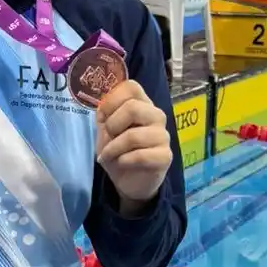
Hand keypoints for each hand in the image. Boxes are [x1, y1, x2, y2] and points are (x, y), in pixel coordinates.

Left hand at [95, 80, 171, 213]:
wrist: (128, 180)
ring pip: (134, 136)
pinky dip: (123, 161)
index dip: (112, 99)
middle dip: (112, 125)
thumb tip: (102, 104)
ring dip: (114, 148)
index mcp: (142, 103)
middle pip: (133, 108)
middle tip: (108, 137)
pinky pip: (140, 156)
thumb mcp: (105, 130)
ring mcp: (163, 136)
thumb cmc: (117, 150)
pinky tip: (121, 163)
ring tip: (108, 155)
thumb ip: (104, 113)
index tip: (104, 115)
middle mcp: (156, 115)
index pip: (131, 86)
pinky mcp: (165, 156)